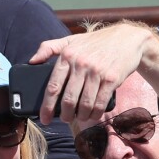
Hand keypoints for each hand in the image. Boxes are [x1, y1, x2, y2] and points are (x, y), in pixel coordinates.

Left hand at [30, 22, 154, 124]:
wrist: (126, 39)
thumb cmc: (95, 43)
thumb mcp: (71, 40)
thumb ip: (50, 48)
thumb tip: (31, 61)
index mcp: (68, 55)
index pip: (53, 86)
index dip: (46, 106)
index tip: (44, 119)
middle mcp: (81, 63)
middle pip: (68, 100)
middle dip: (64, 115)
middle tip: (64, 118)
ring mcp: (97, 72)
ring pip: (84, 105)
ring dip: (81, 116)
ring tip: (79, 117)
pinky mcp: (111, 79)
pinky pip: (99, 104)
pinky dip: (95, 114)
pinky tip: (92, 115)